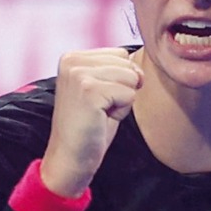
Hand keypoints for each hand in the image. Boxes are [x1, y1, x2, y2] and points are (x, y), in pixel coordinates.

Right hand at [39, 48, 143, 197]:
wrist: (71, 157)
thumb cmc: (91, 126)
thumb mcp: (103, 88)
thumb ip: (117, 69)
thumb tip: (139, 67)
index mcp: (73, 56)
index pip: (121, 54)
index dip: (119, 81)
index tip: (98, 99)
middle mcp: (72, 60)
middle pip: (128, 64)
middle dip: (123, 90)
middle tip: (99, 109)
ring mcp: (78, 74)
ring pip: (131, 78)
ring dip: (122, 101)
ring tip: (100, 113)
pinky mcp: (88, 90)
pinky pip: (129, 94)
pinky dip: (121, 111)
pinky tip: (100, 119)